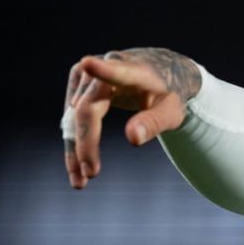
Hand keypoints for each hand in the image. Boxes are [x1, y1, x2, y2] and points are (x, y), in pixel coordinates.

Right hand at [63, 48, 201, 188]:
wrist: (161, 72)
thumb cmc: (169, 93)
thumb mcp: (172, 111)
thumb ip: (154, 123)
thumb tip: (132, 139)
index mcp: (134, 70)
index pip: (116, 71)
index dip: (102, 70)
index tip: (88, 63)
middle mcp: (104, 66)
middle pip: (87, 108)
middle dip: (87, 142)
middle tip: (92, 174)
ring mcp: (86, 75)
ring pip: (73, 117)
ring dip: (75, 150)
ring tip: (80, 181)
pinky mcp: (77, 86)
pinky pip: (71, 120)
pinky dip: (74, 145)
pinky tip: (76, 171)